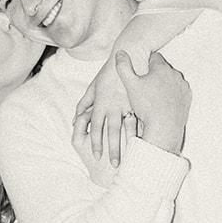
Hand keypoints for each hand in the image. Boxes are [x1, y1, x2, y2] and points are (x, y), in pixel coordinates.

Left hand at [74, 50, 145, 166]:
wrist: (130, 57)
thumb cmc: (109, 73)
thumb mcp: (93, 87)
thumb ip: (84, 104)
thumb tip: (76, 119)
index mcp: (100, 103)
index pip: (95, 127)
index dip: (95, 143)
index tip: (96, 156)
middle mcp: (113, 106)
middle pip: (111, 132)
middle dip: (112, 149)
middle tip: (114, 165)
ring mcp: (128, 104)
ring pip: (128, 128)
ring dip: (129, 144)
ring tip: (132, 157)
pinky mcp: (140, 101)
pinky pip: (141, 119)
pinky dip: (142, 132)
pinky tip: (145, 143)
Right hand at [113, 50, 189, 155]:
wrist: (164, 128)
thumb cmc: (146, 107)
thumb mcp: (130, 85)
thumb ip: (124, 67)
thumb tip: (120, 53)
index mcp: (162, 69)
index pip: (154, 57)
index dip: (146, 63)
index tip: (141, 71)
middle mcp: (175, 75)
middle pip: (163, 70)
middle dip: (155, 75)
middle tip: (145, 87)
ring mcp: (183, 87)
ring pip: (171, 81)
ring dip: (164, 85)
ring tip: (153, 97)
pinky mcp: (187, 98)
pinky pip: (178, 92)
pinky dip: (171, 95)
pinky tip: (162, 103)